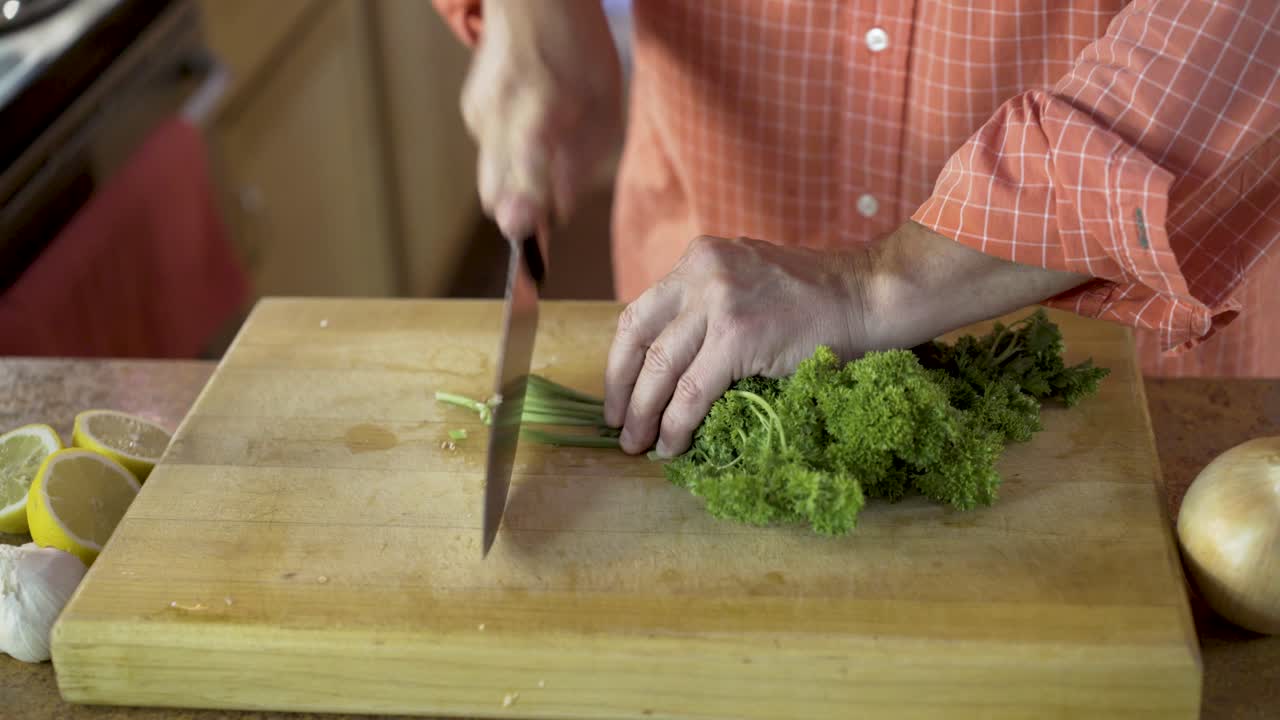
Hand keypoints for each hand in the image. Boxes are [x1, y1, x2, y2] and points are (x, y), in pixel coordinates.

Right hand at [459, 0, 621, 239]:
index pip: (526, 161)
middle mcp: (499, 112)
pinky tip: (534, 126)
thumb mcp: (603, 102)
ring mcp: (479, 113)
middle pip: (495, 188)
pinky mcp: (472, 113)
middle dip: (519, 210)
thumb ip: (583, 160)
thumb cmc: (578, 49)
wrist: (532, 0)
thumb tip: (560, 210)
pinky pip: (493, 155)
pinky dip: (513, 158)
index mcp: (539, 104)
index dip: (524, 198)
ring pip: (493, 177)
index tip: (521, 227)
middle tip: (543, 217)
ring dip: (519, 183)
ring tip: (549, 146)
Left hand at [603, 235, 872, 457]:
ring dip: (645, 415)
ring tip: (639, 445)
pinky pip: (692, 392)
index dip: (620, 362)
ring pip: (661, 370)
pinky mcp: (738, 335)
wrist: (869, 296)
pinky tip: (673, 445)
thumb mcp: (748, 280)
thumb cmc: (817, 299)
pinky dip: (677, 425)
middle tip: (621, 429)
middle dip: (623, 392)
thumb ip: (708, 306)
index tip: (617, 396)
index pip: (639, 314)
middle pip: (639, 340)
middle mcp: (701, 272)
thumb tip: (672, 363)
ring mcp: (718, 301)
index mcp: (699, 259)